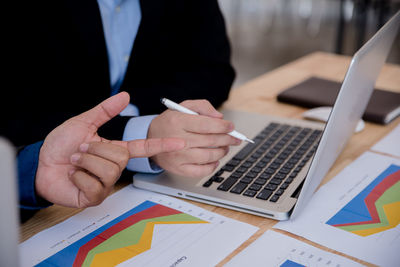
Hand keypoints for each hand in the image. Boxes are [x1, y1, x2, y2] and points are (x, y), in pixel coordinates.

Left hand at [35, 92, 184, 207]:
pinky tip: (72, 176)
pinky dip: (78, 176)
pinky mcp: (94, 197)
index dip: (162, 144)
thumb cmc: (60, 145)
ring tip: (75, 161)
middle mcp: (114, 167)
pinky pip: (94, 185)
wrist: (39, 164)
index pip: (143, 147)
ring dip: (85, 162)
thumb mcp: (83, 123)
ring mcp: (105, 184)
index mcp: (115, 150)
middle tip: (79, 150)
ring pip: (109, 170)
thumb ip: (105, 110)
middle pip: (120, 157)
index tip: (180, 142)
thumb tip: (125, 95)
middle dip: (94, 149)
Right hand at [148, 99, 240, 177]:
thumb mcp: (183, 107)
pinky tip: (215, 160)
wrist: (151, 139)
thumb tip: (219, 117)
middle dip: (228, 139)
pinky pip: (201, 171)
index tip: (231, 127)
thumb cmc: (170, 123)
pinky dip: (212, 166)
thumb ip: (202, 107)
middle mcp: (177, 140)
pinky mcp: (178, 169)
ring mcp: (178, 157)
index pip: (207, 125)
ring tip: (225, 147)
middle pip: (211, 141)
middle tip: (235, 138)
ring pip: (209, 156)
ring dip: (222, 151)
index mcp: (178, 122)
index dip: (223, 126)